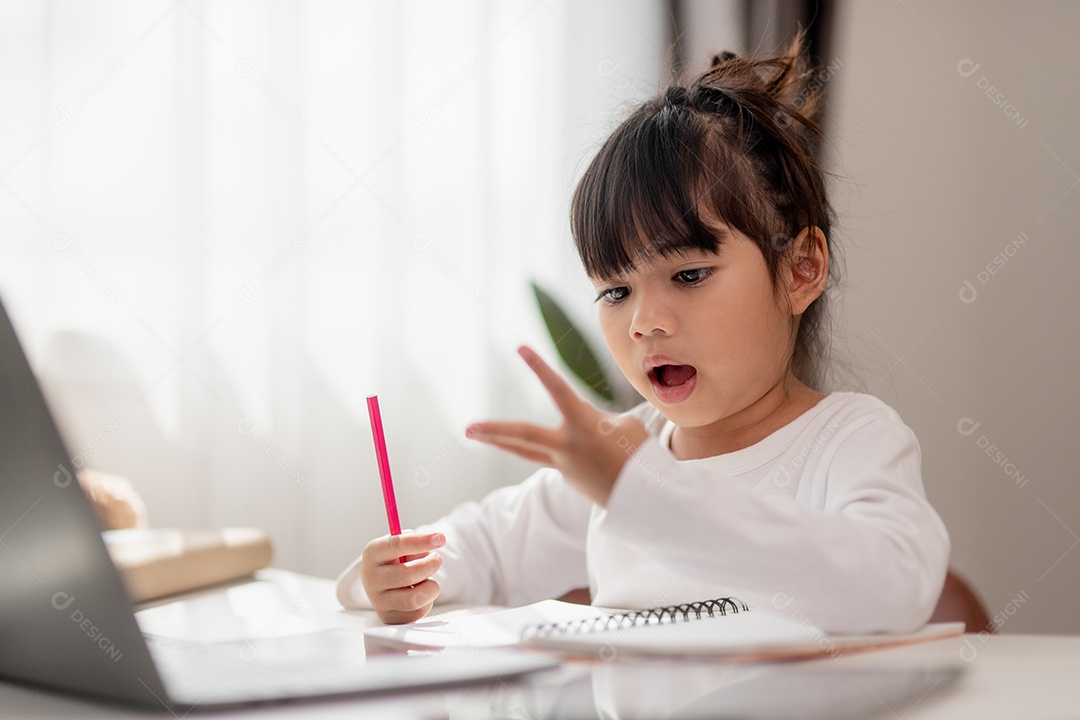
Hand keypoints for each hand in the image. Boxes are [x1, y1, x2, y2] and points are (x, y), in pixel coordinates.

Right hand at [360, 531, 444, 623]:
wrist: (383, 583)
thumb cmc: (396, 560)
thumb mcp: (402, 545)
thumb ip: (416, 542)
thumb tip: (436, 540)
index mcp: (372, 553)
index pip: (396, 545)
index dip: (420, 541)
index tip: (441, 538)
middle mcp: (371, 578)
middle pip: (408, 574)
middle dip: (430, 565)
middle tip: (436, 560)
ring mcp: (378, 601)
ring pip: (414, 598)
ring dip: (431, 587)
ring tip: (429, 580)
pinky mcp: (389, 617)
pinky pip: (417, 612)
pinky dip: (427, 602)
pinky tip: (420, 594)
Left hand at [465, 345, 647, 505]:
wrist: (645, 498)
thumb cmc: (640, 455)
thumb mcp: (623, 425)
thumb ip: (595, 416)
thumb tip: (579, 413)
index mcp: (583, 425)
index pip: (557, 389)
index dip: (539, 367)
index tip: (520, 348)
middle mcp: (566, 446)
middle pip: (522, 436)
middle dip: (493, 430)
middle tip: (467, 427)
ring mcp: (564, 466)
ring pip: (525, 451)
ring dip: (499, 441)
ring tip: (476, 434)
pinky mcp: (568, 478)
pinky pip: (558, 457)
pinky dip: (565, 449)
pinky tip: (592, 457)